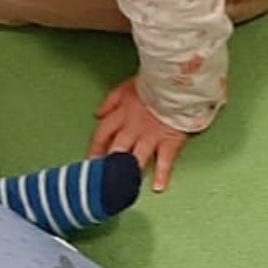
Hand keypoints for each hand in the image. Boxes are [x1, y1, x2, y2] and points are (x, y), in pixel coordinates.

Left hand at [89, 76, 190, 190]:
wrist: (177, 80)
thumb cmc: (154, 82)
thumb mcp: (126, 86)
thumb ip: (110, 101)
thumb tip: (97, 114)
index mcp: (122, 113)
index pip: (102, 133)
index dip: (95, 148)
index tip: (90, 161)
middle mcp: (133, 127)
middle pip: (116, 149)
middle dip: (109, 164)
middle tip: (103, 180)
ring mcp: (151, 135)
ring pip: (137, 157)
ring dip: (130, 172)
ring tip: (125, 185)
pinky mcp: (169, 140)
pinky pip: (164, 160)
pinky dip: (162, 174)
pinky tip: (158, 187)